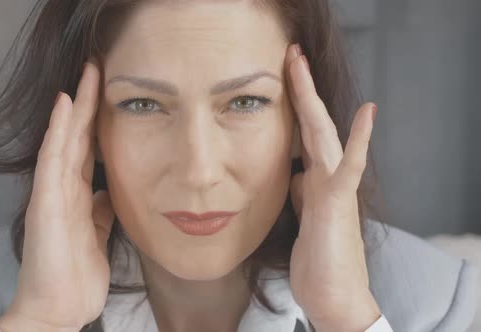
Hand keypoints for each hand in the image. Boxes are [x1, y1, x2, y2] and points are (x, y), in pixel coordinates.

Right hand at [0, 59, 114, 331]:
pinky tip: (65, 106)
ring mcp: (52, 193)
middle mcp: (63, 187)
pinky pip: (52, 160)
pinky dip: (57, 131)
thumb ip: (101, 209)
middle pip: (77, 136)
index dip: (101, 118)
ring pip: (63, 140)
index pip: (90, 147)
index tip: (115, 89)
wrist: (59, 307)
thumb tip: (111, 192)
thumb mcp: (98, 233)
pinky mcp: (45, 204)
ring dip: (75, 106)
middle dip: (89, 101)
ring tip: (85, 74)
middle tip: (98, 66)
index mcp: (78, 194)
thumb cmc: (76, 272)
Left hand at [284, 44, 381, 331]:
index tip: (278, 77)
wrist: (333, 296)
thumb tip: (295, 172)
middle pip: (310, 123)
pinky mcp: (338, 202)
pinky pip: (349, 166)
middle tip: (289, 54)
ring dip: (313, 99)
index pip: (300, 132)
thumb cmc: (318, 257)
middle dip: (299, 88)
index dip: (291, 103)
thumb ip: (299, 190)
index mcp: (312, 179)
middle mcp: (325, 176)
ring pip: (323, 134)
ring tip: (302, 66)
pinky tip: (368, 112)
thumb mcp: (302, 215)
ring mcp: (334, 186)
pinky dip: (358, 140)